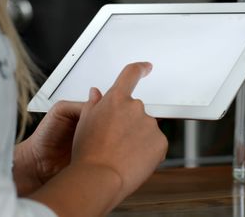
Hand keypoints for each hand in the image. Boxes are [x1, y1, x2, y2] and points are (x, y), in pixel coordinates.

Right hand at [29, 62, 168, 216]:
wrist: (99, 176)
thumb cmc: (88, 152)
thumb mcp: (84, 122)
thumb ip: (94, 104)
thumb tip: (96, 94)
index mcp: (116, 99)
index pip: (131, 75)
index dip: (140, 69)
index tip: (146, 67)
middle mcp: (135, 107)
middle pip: (136, 111)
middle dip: (128, 123)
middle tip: (114, 142)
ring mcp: (150, 124)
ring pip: (145, 129)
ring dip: (137, 138)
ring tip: (120, 155)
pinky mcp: (161, 141)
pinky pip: (155, 144)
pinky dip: (147, 151)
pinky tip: (132, 161)